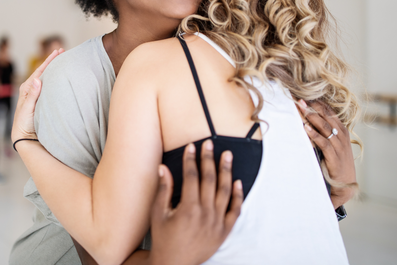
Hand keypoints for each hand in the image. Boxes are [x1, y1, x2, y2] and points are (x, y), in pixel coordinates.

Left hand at [11, 48, 63, 142]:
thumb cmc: (23, 123)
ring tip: (63, 61)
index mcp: (26, 88)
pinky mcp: (42, 100)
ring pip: (47, 79)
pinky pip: (50, 87)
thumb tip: (38, 79)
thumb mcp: (28, 109)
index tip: (57, 52)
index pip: (39, 71)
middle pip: (44, 72)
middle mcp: (32, 89)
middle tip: (62, 51)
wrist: (24, 136)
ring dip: (54, 70)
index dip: (49, 61)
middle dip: (53, 62)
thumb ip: (33, 95)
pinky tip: (61, 78)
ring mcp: (37, 95)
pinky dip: (55, 80)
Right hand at [149, 140, 242, 264]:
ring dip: (226, 171)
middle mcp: (205, 214)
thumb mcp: (158, 214)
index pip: (191, 177)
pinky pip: (235, 211)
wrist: (174, 264)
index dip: (190, 160)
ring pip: (225, 191)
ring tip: (227, 155)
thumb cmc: (163, 238)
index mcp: (188, 208)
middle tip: (209, 144)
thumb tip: (163, 168)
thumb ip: (163, 190)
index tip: (191, 147)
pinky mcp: (224, 231)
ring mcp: (217, 222)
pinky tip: (238, 182)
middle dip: (208, 159)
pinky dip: (238, 196)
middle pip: (209, 180)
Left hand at [298, 99, 357, 207]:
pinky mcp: (334, 155)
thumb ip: (325, 131)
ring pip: (324, 126)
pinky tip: (305, 128)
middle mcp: (341, 135)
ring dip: (311, 116)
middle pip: (326, 116)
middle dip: (312, 106)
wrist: (345, 183)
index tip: (303, 94)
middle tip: (298, 98)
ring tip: (300, 108)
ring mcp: (339, 145)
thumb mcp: (334, 143)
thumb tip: (308, 118)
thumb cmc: (336, 162)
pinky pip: (323, 142)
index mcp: (342, 130)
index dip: (316, 102)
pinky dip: (314, 134)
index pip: (329, 111)